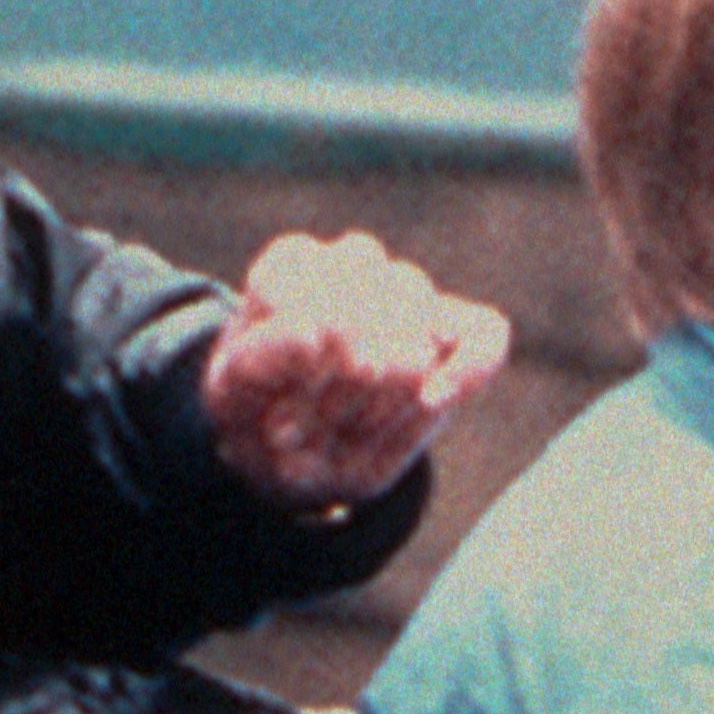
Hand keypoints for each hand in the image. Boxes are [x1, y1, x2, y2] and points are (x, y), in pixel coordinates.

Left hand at [201, 230, 511, 511]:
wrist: (287, 448)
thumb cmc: (257, 414)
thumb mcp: (229, 396)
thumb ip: (260, 361)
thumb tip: (314, 334)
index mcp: (288, 269)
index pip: (302, 299)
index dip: (292, 368)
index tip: (271, 417)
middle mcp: (352, 265)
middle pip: (361, 320)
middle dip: (333, 394)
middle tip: (309, 432)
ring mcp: (408, 294)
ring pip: (412, 336)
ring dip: (377, 402)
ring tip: (347, 432)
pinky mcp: (454, 331)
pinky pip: (484, 336)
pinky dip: (464, 373)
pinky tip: (432, 403)